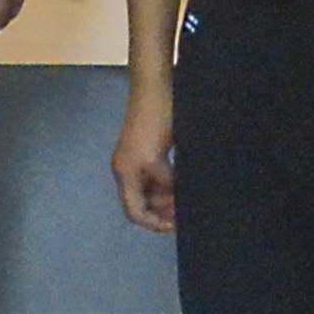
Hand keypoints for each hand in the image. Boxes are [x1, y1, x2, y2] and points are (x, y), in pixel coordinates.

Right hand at [112, 80, 176, 231]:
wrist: (154, 87)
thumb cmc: (155, 122)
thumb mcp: (159, 159)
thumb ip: (165, 182)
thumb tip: (175, 199)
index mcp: (126, 173)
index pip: (134, 212)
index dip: (154, 223)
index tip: (176, 226)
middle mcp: (127, 169)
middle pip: (141, 203)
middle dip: (162, 212)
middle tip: (185, 213)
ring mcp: (136, 159)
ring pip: (151, 190)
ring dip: (167, 199)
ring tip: (187, 200)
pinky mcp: (147, 149)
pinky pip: (156, 177)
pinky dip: (169, 185)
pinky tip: (183, 183)